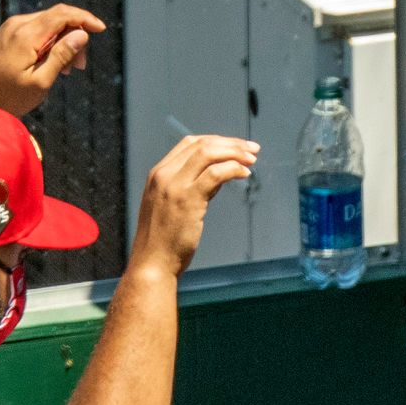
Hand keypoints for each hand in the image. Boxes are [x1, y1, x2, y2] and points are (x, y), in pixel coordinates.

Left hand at [0, 5, 106, 117]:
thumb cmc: (10, 96)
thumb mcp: (41, 81)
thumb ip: (61, 55)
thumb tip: (82, 34)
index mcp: (26, 36)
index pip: (62, 15)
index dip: (84, 18)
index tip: (101, 28)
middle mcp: (18, 25)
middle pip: (57, 17)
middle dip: (75, 35)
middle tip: (80, 65)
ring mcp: (12, 27)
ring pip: (48, 23)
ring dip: (64, 41)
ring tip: (66, 69)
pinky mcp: (10, 32)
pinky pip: (38, 29)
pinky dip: (51, 42)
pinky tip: (53, 63)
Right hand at [128, 135, 258, 276]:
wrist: (153, 263)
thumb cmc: (166, 241)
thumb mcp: (176, 207)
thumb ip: (195, 187)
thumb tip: (220, 174)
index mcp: (158, 173)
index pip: (190, 144)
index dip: (217, 141)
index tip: (237, 147)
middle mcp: (164, 174)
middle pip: (201, 144)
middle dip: (231, 143)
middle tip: (252, 149)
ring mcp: (174, 186)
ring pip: (208, 153)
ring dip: (235, 153)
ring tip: (252, 159)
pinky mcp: (187, 200)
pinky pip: (215, 174)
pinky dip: (233, 169)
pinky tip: (245, 174)